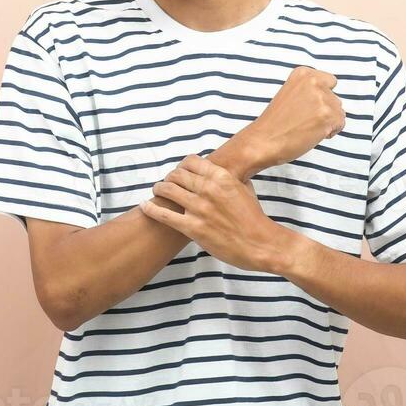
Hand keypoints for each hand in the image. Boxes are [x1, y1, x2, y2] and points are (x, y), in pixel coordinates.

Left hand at [140, 154, 289, 272]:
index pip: (190, 162)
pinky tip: (145, 206)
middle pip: (177, 175)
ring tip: (156, 191)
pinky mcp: (193, 228)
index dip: (181, 166)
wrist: (260, 244)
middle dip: (169, 177)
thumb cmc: (254, 218)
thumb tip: (222, 172)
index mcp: (221, 176)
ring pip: (168, 190)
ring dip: (159, 189)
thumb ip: (230, 178)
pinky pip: (164, 215)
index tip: (179, 172)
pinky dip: (151, 209)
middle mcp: (208, 189)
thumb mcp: (245, 188)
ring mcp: (199, 208)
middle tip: (167, 183)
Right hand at [240, 66, 346, 170]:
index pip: (330, 81)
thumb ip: (309, 90)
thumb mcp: (291, 93)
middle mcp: (314, 82)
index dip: (322, 96)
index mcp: (303, 73)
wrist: (264, 140)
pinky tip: (313, 133)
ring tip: (307, 126)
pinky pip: (340, 123)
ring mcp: (321, 99)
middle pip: (335, 98)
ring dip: (328, 121)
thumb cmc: (275, 122)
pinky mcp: (327, 116)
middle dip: (325, 110)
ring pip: (339, 111)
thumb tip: (329, 99)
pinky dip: (330, 131)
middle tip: (305, 119)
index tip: (308, 106)